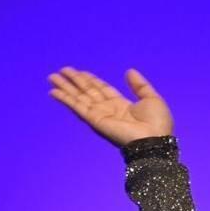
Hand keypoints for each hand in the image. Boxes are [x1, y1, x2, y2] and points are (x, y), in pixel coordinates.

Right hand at [47, 66, 172, 146]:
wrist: (154, 139)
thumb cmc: (157, 122)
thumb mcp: (151, 98)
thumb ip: (139, 85)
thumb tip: (129, 71)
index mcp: (121, 105)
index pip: (102, 89)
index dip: (90, 80)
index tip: (79, 72)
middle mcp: (108, 109)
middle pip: (87, 92)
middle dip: (74, 81)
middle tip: (61, 71)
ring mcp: (100, 115)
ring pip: (79, 98)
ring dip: (65, 88)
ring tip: (52, 77)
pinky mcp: (95, 120)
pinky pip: (78, 107)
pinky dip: (65, 99)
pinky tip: (54, 92)